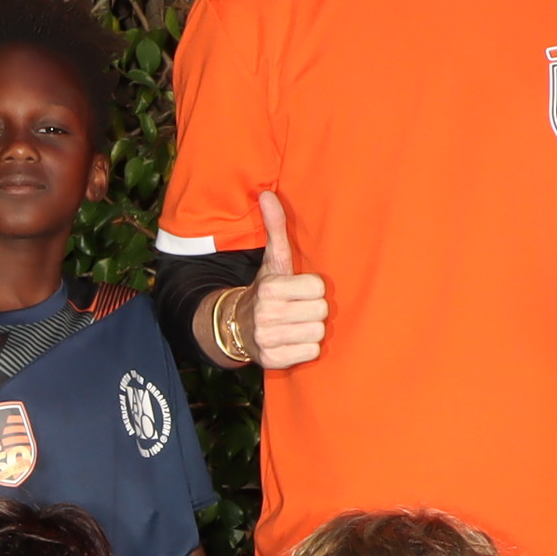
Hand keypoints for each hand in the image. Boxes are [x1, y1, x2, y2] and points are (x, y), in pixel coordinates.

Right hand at [246, 191, 328, 369]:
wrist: (235, 326)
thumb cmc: (265, 290)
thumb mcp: (272, 260)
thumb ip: (275, 228)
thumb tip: (267, 194)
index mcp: (270, 288)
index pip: (319, 288)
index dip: (312, 289)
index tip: (298, 290)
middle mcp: (267, 315)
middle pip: (321, 312)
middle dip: (312, 310)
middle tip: (298, 309)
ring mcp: (268, 340)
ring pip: (318, 334)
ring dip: (310, 330)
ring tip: (295, 324)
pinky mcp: (273, 361)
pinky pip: (310, 354)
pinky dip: (304, 349)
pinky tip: (291, 340)